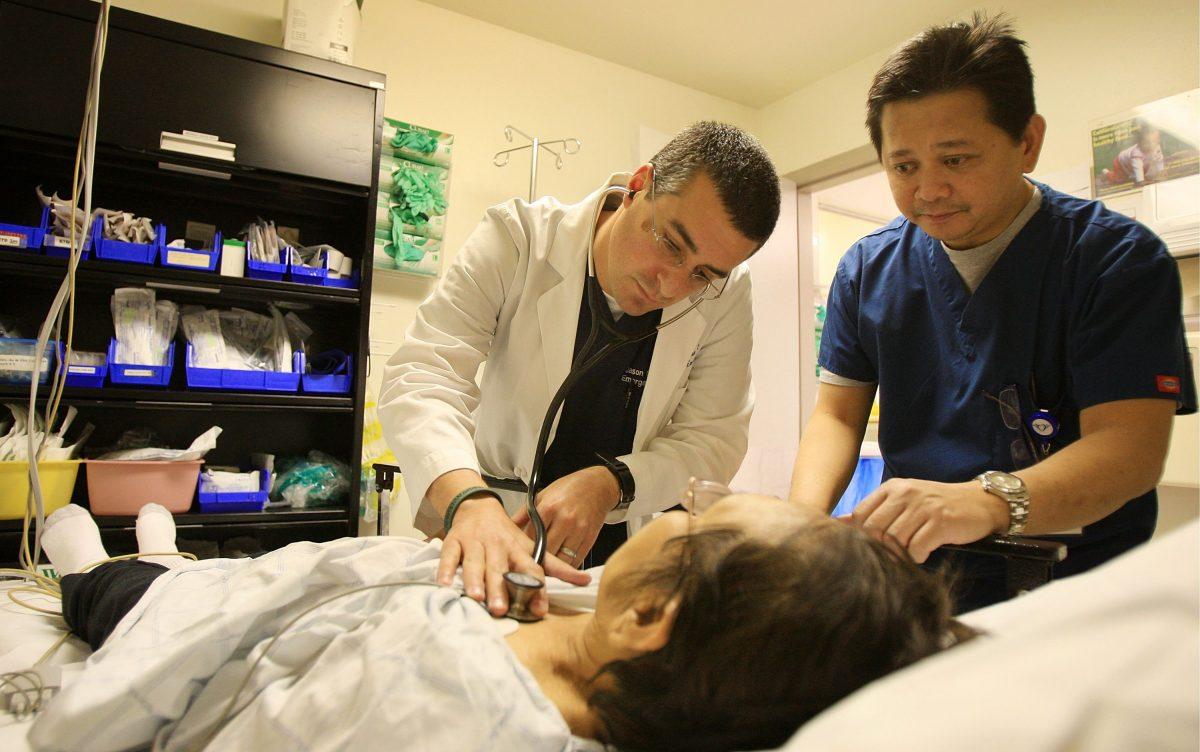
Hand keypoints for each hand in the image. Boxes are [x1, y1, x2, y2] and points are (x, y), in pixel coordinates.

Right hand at [437, 496, 590, 617]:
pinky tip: (444, 584)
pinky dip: (445, 569)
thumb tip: (585, 580)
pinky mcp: (455, 541)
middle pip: (499, 569)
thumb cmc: (507, 535)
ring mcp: (475, 543)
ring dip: (474, 580)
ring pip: (474, 563)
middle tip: (500, 609)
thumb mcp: (532, 547)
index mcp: (518, 550)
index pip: (530, 569)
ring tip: (476, 598)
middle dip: (499, 589)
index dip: (536, 587)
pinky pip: (449, 556)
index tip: (539, 609)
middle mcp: (497, 547)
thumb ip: (557, 567)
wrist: (479, 507)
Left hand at [511, 466, 618, 566]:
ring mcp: (579, 530)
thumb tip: (506, 529)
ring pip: (561, 559)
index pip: (531, 536)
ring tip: (545, 569)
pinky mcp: (590, 539)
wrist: (598, 486)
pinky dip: (566, 566)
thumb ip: (524, 514)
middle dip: (537, 560)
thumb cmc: (568, 490)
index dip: (524, 547)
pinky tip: (560, 565)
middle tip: (529, 567)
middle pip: (546, 550)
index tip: (519, 555)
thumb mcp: (542, 495)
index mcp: (549, 507)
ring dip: (553, 566)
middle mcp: (565, 520)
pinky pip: (575, 560)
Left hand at [850, 478, 1007, 562]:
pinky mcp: (940, 521)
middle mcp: (905, 494)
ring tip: (909, 552)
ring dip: (899, 553)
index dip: (862, 535)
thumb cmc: (937, 506)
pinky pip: (916, 548)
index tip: (872, 546)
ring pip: (894, 539)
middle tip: (891, 555)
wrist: (980, 502)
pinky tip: (924, 552)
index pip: (861, 514)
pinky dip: (917, 557)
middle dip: (879, 547)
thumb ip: (875, 511)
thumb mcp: (904, 501)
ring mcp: (923, 507)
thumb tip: (839, 522)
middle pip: (874, 529)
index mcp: (892, 488)